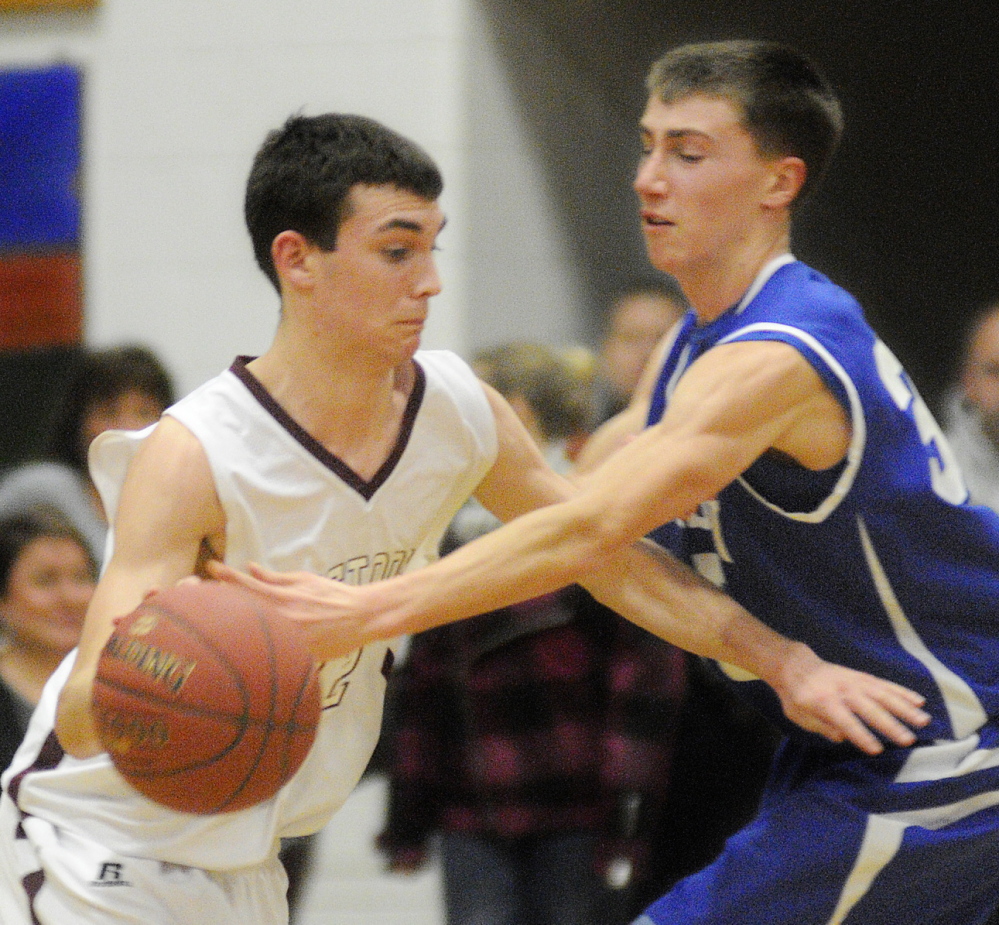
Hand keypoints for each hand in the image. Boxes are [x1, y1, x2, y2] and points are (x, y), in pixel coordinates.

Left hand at [206, 561, 372, 658]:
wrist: (359, 618)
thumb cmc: (332, 595)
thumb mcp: (304, 579)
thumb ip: (276, 577)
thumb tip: (250, 568)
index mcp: (283, 597)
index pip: (246, 584)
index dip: (225, 574)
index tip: (210, 565)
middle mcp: (281, 618)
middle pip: (240, 610)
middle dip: (218, 600)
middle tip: (199, 592)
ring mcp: (286, 638)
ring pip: (249, 633)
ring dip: (230, 623)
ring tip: (212, 616)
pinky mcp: (293, 654)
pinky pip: (267, 650)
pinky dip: (250, 645)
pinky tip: (236, 645)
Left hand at [774, 643, 929, 754]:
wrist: (796, 666)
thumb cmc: (796, 697)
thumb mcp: (799, 717)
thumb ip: (822, 727)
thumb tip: (843, 737)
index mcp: (824, 702)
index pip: (846, 722)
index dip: (861, 736)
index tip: (877, 750)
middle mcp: (843, 690)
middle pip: (869, 708)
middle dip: (889, 724)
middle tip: (908, 740)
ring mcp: (855, 681)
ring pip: (883, 694)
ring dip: (905, 707)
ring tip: (923, 720)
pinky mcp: (862, 676)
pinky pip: (885, 684)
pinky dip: (902, 692)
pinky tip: (919, 701)